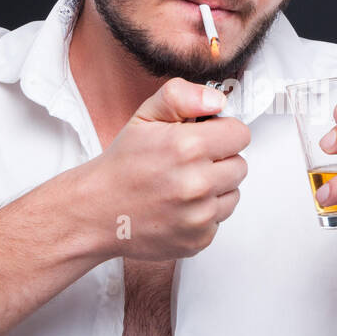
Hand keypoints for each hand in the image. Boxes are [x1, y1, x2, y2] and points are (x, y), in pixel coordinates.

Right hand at [80, 77, 249, 260]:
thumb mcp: (145, 116)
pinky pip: (219, 220)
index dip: (223, 133)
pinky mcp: (198, 239)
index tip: (205, 138)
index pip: (240, 134)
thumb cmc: (123, 164)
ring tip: (183, 185)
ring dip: (215, 189)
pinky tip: (179, 207)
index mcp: (188, 147)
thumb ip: (182, 96)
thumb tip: (218, 100)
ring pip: (233, 194)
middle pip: (240, 165)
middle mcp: (197, 183)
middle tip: (189, 163)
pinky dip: (204, 214)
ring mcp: (199, 216)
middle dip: (219, 161)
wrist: (96, 210)